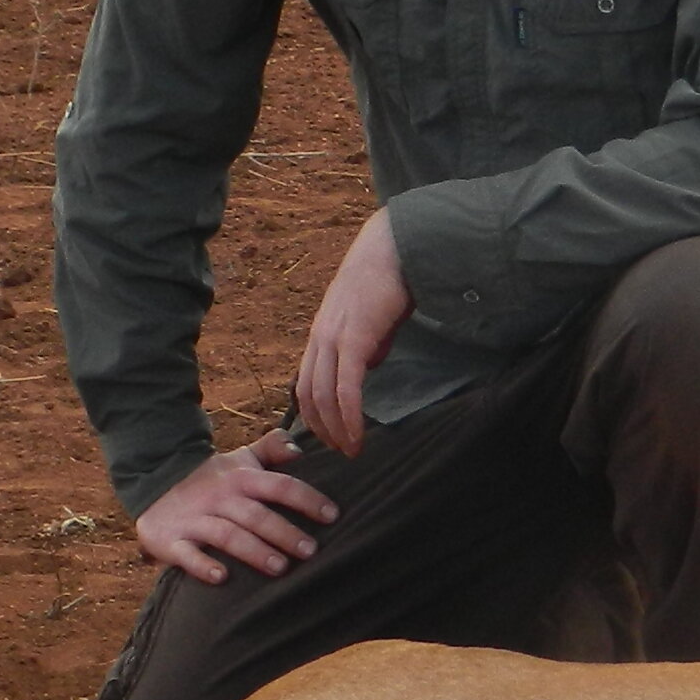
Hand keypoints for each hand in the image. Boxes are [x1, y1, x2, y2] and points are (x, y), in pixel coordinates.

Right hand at [134, 430, 340, 584]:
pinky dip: (203, 566)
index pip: (279, 486)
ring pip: (227, 535)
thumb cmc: (210, 480)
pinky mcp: (171, 541)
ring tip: (280, 568)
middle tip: (311, 551)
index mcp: (240, 479)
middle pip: (256, 515)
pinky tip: (222, 578)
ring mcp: (195, 519)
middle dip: (284, 532)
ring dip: (254, 551)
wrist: (152, 485)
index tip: (333, 515)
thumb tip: (299, 448)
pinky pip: (187, 555)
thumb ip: (271, 450)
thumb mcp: (239, 460)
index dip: (307, 499)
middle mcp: (219, 498)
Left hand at [293, 208, 413, 452]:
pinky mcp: (354, 340)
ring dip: (336, 429)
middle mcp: (320, 338)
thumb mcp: (371, 320)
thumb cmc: (387, 280)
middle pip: (308, 395)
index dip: (314, 414)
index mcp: (321, 334)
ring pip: (323, 397)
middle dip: (322, 429)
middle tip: (340, 451)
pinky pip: (346, 388)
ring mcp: (334, 339)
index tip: (330, 435)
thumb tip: (369, 364)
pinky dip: (350, 417)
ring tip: (350, 450)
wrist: (394, 249)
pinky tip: (358, 435)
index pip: (305, 383)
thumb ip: (367, 343)